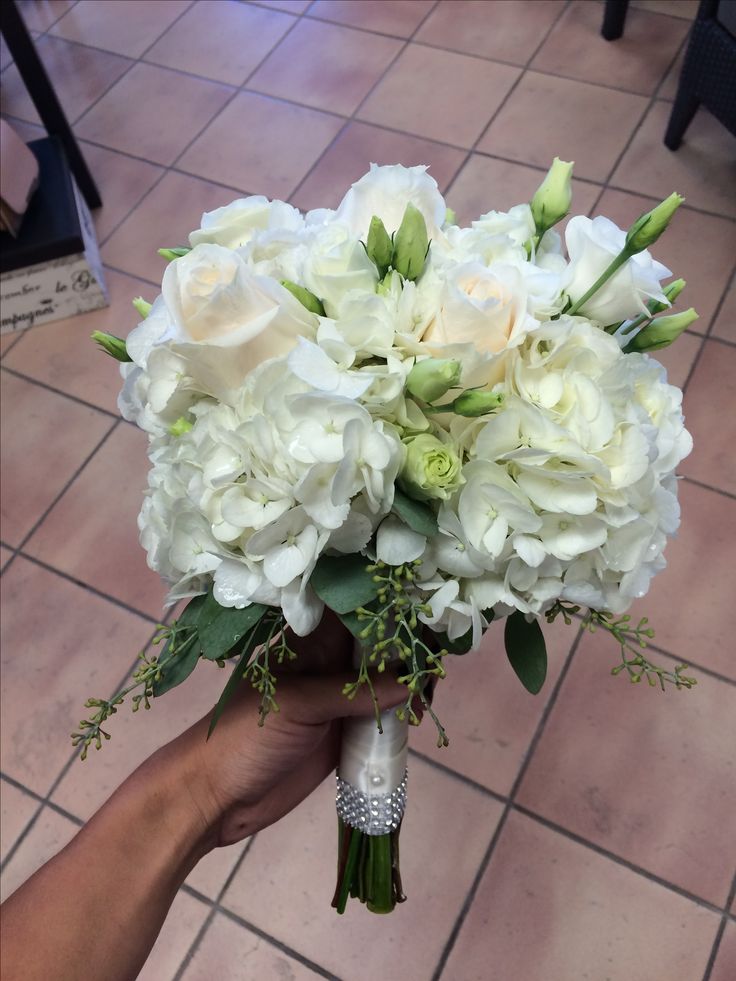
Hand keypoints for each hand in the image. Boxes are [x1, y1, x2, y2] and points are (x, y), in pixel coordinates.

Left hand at [160, 612, 404, 850]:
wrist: (217, 796)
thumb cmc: (245, 737)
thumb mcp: (298, 705)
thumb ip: (352, 692)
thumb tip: (411, 681)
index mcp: (308, 642)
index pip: (354, 609)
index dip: (388, 604)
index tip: (424, 607)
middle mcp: (327, 663)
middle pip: (379, 644)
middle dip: (409, 647)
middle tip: (433, 663)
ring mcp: (339, 699)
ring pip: (387, 680)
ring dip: (411, 682)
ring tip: (427, 695)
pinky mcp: (346, 733)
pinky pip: (383, 715)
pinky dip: (404, 713)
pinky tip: (419, 717)